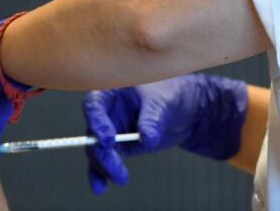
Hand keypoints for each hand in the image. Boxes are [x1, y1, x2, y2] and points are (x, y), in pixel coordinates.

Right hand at [83, 73, 247, 193]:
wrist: (186, 109)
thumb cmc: (171, 94)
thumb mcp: (163, 101)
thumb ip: (152, 119)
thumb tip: (146, 139)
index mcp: (112, 91)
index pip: (94, 106)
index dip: (97, 123)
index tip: (108, 141)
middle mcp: (107, 111)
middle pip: (93, 133)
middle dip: (102, 153)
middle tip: (116, 168)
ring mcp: (112, 130)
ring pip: (98, 151)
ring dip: (105, 167)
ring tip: (122, 178)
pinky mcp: (120, 147)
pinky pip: (106, 161)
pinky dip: (102, 174)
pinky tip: (100, 187)